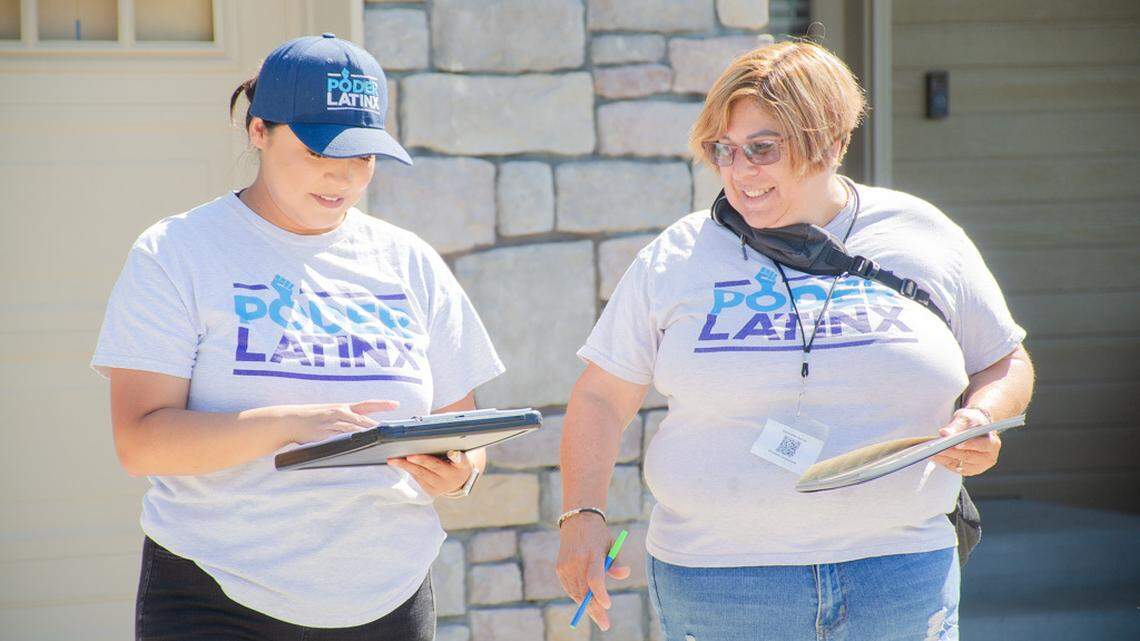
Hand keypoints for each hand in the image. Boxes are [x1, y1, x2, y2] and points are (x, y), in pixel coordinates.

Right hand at [268, 399, 398, 444]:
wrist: (289, 420)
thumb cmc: (310, 418)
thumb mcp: (330, 413)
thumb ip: (345, 420)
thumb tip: (362, 428)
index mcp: (342, 407)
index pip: (367, 404)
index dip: (382, 404)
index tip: (397, 404)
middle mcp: (339, 412)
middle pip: (363, 420)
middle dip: (376, 426)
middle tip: (391, 431)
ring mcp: (332, 423)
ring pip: (354, 429)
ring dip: (366, 434)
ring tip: (380, 438)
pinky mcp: (324, 434)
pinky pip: (340, 438)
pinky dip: (350, 441)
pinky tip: (358, 445)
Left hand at [388, 450, 473, 496]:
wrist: (458, 481)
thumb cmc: (457, 462)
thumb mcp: (461, 455)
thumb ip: (453, 449)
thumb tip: (437, 436)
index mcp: (462, 466)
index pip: (461, 460)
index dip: (457, 457)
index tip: (453, 453)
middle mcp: (451, 478)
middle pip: (434, 467)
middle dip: (421, 461)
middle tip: (409, 456)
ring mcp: (440, 486)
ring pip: (421, 474)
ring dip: (406, 466)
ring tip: (393, 460)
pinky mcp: (430, 490)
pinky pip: (417, 478)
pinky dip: (408, 469)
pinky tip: (398, 463)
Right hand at [555, 514, 630, 630]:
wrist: (577, 521)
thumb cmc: (599, 536)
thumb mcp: (612, 545)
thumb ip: (617, 562)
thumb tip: (623, 575)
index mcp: (591, 553)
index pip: (595, 579)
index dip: (600, 594)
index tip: (608, 605)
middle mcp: (576, 561)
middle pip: (585, 591)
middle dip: (595, 610)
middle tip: (605, 624)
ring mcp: (566, 566)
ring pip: (576, 593)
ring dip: (587, 606)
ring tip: (599, 616)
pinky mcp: (560, 569)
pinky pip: (570, 589)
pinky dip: (578, 597)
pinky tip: (587, 603)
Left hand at [929, 407, 1001, 476]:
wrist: (973, 427)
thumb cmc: (971, 421)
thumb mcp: (965, 418)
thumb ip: (956, 426)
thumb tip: (944, 433)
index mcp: (993, 443)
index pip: (982, 445)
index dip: (969, 445)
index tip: (956, 444)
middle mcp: (989, 457)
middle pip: (969, 456)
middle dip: (951, 452)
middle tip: (937, 449)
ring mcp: (980, 466)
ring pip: (961, 465)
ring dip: (945, 459)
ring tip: (932, 453)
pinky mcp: (970, 470)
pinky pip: (956, 468)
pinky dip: (945, 463)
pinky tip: (936, 457)